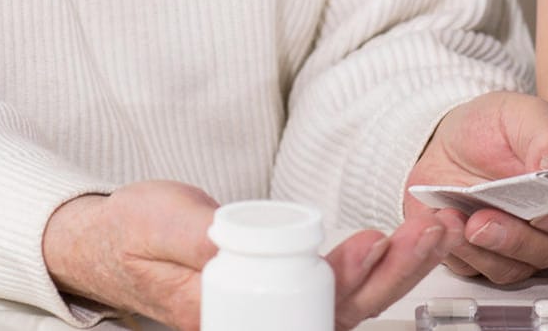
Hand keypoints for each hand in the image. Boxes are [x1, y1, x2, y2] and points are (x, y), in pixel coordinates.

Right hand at [42, 181, 466, 330]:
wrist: (114, 241)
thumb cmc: (133, 234)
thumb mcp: (160, 226)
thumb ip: (198, 240)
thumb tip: (233, 247)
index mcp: (228, 317)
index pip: (301, 313)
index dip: (343, 284)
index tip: (370, 245)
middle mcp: (262, 321)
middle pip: (340, 310)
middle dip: (392, 272)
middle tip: (427, 231)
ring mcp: (279, 308)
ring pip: (350, 299)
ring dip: (397, 266)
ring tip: (433, 229)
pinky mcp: (289, 287)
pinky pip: (341, 284)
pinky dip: (378, 262)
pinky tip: (405, 237)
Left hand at [405, 91, 547, 284]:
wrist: (451, 140)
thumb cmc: (496, 125)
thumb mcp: (523, 113)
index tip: (543, 212)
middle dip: (517, 238)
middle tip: (484, 220)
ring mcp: (524, 243)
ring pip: (517, 267)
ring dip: (486, 248)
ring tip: (460, 221)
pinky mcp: (488, 255)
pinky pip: (480, 269)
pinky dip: (461, 252)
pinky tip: (447, 225)